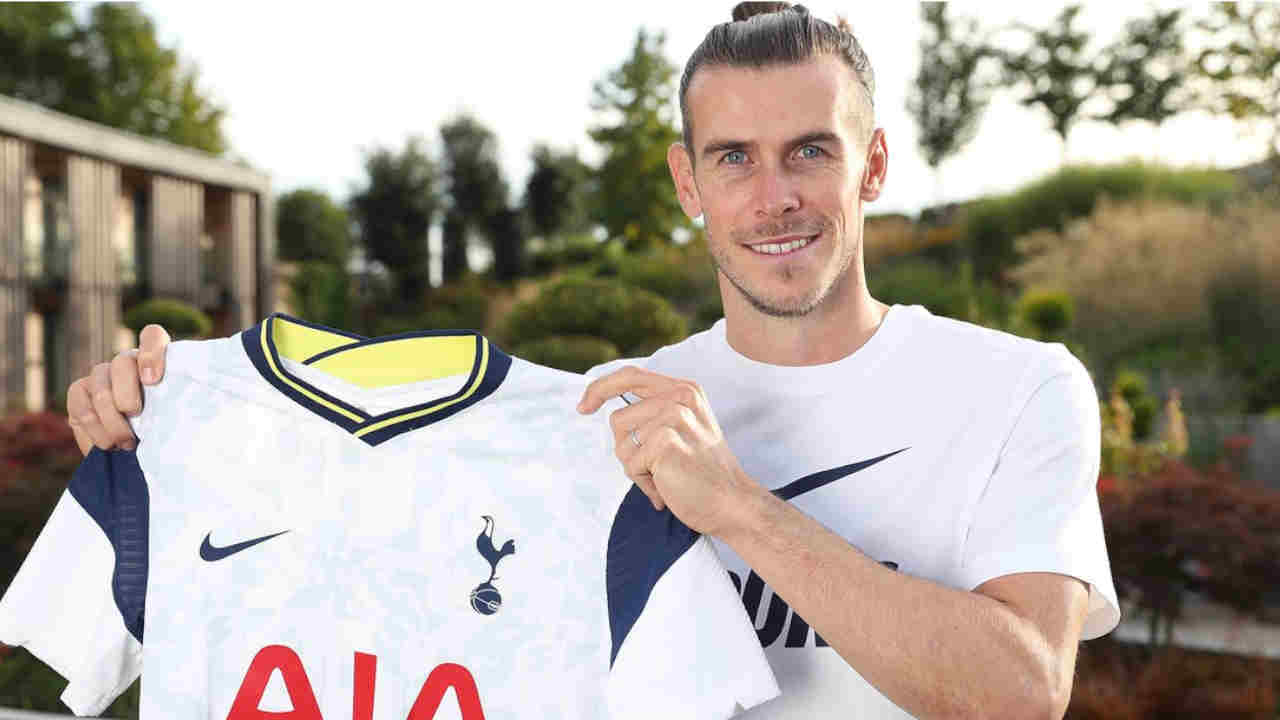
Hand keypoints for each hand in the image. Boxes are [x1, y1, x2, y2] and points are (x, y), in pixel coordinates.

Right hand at [66, 324, 171, 454]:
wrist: (135, 447)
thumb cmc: (166, 429)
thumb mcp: (180, 416)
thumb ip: (181, 406)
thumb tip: (189, 416)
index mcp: (156, 360)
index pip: (152, 337)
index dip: (151, 354)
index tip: (152, 381)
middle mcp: (126, 362)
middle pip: (122, 363)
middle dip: (127, 396)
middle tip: (136, 419)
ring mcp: (100, 375)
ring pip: (100, 389)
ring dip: (112, 421)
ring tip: (125, 443)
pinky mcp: (78, 392)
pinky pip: (80, 406)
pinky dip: (94, 429)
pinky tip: (107, 444)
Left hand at [577, 366, 755, 536]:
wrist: (732, 502)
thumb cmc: (702, 472)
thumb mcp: (684, 427)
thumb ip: (653, 412)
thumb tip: (602, 405)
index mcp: (684, 389)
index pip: (630, 376)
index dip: (601, 388)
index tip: (583, 407)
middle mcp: (679, 397)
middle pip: (618, 417)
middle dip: (626, 448)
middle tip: (652, 467)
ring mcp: (673, 417)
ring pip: (621, 443)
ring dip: (636, 467)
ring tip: (664, 476)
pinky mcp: (665, 442)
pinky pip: (631, 463)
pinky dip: (644, 481)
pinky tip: (667, 487)